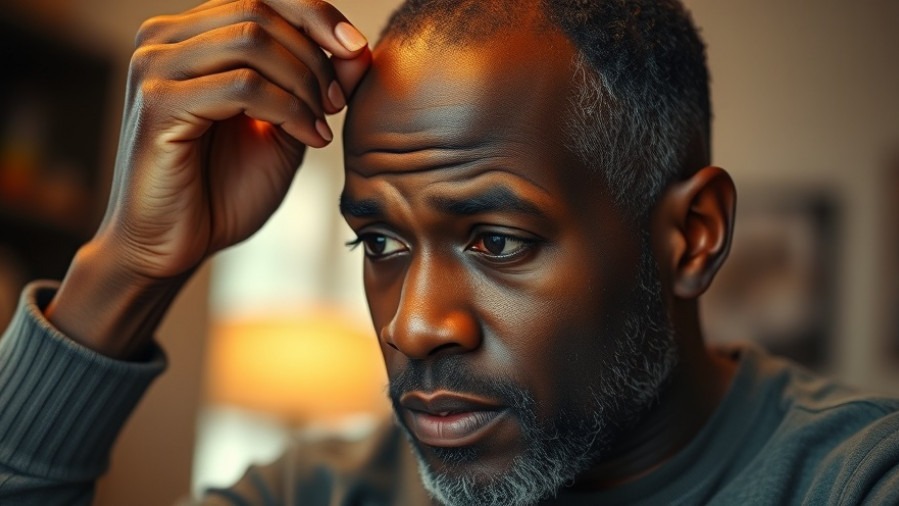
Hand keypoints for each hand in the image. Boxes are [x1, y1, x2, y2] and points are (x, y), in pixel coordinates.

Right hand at [105, 0, 370, 278]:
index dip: (316, 13)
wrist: (173, 247)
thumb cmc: (222, 190)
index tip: (357, 51)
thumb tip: (360, 48)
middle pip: (259, 10)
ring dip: (303, 82)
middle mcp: (163, 40)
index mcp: (190, 37)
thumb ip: (316, 85)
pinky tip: (308, 138)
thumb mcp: (285, 128)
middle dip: (314, 55)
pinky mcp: (157, 103)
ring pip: (252, 42)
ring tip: (320, 123)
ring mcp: (154, 67)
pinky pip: (242, 86)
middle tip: (336, 103)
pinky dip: (288, 109)